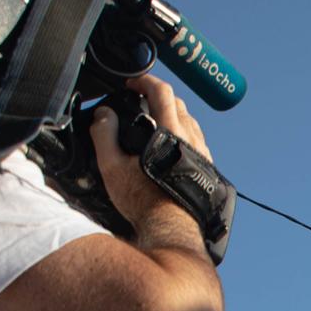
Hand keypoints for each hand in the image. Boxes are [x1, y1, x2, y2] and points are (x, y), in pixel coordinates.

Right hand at [93, 74, 214, 234]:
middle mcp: (192, 139)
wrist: (172, 229)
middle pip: (178, 103)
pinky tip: (171, 145)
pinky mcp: (207, 168)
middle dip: (157, 95)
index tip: (132, 84)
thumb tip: (104, 115)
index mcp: (171, 132)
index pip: (162, 91)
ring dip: (172, 114)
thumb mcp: (112, 166)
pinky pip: (197, 140)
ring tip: (154, 120)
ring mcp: (203, 153)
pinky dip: (182, 133)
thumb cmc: (144, 201)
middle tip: (140, 99)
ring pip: (190, 122)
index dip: (144, 81)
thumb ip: (104, 134)